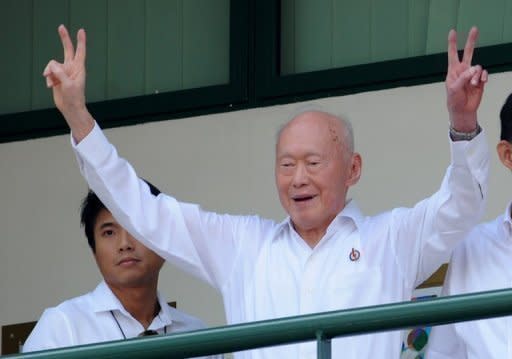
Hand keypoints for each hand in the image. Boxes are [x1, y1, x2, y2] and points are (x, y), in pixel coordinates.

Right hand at [43, 25, 93, 141]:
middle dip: (64, 38)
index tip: (81, 31)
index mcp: (79, 69)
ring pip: (52, 64)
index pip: (80, 52)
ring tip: (52, 83)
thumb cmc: (74, 97)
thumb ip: (60, 73)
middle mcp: (71, 68)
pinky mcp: (56, 76)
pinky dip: (48, 78)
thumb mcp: (69, 85)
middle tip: (61, 26)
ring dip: (49, 72)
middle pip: (67, 50)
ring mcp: (63, 71)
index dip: (80, 41)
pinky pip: (48, 72)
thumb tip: (52, 65)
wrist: (69, 108)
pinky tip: (51, 86)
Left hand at [445, 27, 487, 131]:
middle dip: (471, 40)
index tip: (453, 31)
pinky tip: (481, 83)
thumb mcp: (454, 89)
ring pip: (478, 67)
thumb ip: (463, 77)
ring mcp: (472, 75)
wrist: (463, 110)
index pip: (453, 54)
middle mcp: (463, 70)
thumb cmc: (454, 100)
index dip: (453, 43)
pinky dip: (483, 78)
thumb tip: (473, 69)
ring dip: (476, 76)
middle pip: (468, 52)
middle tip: (475, 28)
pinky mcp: (480, 80)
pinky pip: (484, 74)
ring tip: (472, 85)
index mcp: (453, 71)